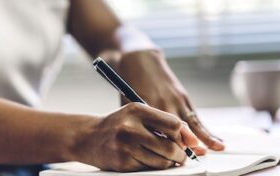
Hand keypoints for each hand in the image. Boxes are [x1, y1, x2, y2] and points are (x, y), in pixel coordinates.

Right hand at [73, 103, 198, 171]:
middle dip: (179, 154)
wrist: (87, 137)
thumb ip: (162, 122)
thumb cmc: (118, 124)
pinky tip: (148, 160)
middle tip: (180, 155)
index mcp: (137, 110)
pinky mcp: (123, 163)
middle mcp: (130, 127)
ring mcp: (126, 146)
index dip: (182, 135)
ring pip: (162, 161)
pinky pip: (149, 169)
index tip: (183, 140)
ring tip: (166, 158)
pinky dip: (153, 167)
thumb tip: (191, 138)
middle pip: (170, 146)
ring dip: (168, 163)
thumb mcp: (137, 114)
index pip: (172, 124)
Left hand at [116, 50, 224, 153]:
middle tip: (193, 157)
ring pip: (191, 122)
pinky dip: (205, 130)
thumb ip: (138, 123)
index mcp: (147, 105)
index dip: (165, 144)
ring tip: (215, 149)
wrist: (140, 61)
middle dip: (184, 144)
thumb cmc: (130, 86)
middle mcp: (164, 103)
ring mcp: (175, 100)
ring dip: (203, 137)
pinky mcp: (183, 97)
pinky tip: (216, 141)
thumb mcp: (128, 103)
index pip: (157, 130)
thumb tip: (147, 145)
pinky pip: (195, 117)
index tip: (170, 158)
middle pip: (177, 127)